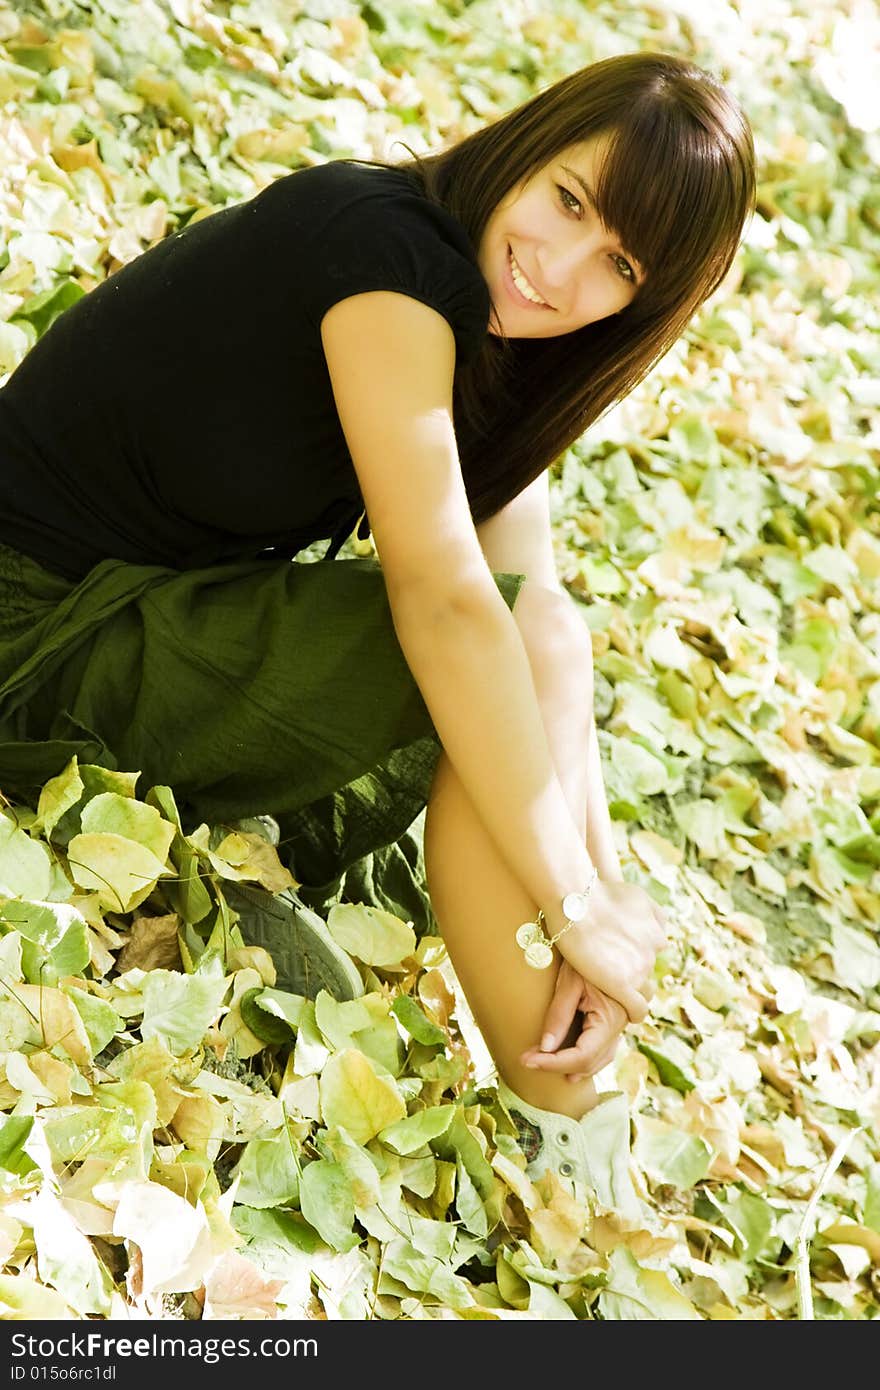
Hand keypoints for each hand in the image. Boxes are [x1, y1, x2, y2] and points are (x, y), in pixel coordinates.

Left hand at [520, 962, 630, 1080]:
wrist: (602, 933)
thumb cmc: (586, 953)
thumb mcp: (570, 982)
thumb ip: (559, 1016)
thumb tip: (545, 1048)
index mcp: (612, 1017)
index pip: (582, 1055)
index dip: (554, 1063)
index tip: (527, 1060)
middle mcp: (621, 1024)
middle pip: (590, 1060)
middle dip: (557, 1065)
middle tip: (527, 1060)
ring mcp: (622, 1022)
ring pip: (600, 1058)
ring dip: (574, 1066)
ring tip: (546, 1067)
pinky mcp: (617, 1017)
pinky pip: (604, 1047)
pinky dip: (586, 1057)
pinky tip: (572, 1062)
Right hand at [545, 878, 666, 1022]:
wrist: (578, 902)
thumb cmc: (598, 893)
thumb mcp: (634, 894)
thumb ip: (650, 910)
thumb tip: (656, 921)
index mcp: (656, 932)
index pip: (655, 949)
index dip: (638, 952)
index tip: (625, 954)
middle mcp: (652, 951)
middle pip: (647, 968)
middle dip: (634, 968)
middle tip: (612, 966)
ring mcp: (639, 969)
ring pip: (643, 987)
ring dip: (631, 986)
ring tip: (614, 986)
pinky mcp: (623, 986)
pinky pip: (637, 1009)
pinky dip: (634, 1013)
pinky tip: (626, 1014)